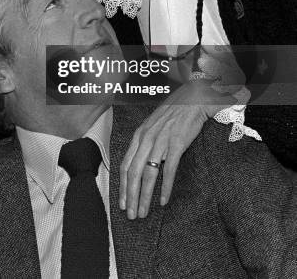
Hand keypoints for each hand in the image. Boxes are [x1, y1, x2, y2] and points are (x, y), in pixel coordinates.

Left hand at [119, 80, 236, 218]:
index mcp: (139, 135)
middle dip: (130, 197)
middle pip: (133, 173)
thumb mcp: (152, 125)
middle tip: (131, 215)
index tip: (122, 203)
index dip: (122, 186)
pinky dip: (164, 187)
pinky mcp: (176, 144)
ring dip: (144, 196)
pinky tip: (163, 200)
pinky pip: (168, 170)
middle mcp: (146, 139)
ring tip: (143, 212)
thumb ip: (145, 142)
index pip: (125, 165)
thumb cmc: (173, 112)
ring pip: (148, 174)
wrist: (192, 99)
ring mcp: (160, 142)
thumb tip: (138, 162)